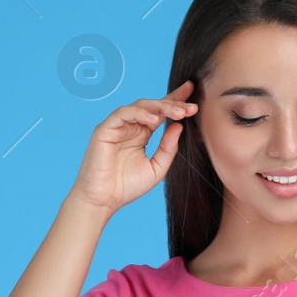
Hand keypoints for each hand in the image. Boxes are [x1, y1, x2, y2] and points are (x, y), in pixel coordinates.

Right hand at [69, 80, 197, 216]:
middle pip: (153, 106)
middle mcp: (130, 126)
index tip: (193, 96)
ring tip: (178, 113)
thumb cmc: (126, 187)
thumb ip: (168, 148)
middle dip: (174, 104)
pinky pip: (124, 113)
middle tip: (191, 107)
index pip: (160, 113)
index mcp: (142, 134)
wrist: (103, 200)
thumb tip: (179, 126)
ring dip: (161, 107)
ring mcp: (118, 126)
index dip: (176, 101)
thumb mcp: (156, 168)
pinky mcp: (105, 129)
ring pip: (140, 106)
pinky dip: (139, 113)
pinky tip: (154, 119)